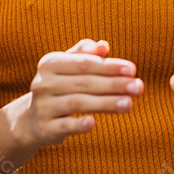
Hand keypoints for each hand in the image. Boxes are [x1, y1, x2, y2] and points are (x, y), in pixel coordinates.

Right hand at [19, 39, 142, 147]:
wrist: (34, 119)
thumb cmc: (59, 87)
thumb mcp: (67, 68)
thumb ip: (85, 55)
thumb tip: (103, 45)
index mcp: (49, 64)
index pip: (83, 63)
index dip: (108, 66)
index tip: (133, 70)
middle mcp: (43, 83)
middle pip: (83, 83)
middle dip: (113, 84)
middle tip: (138, 87)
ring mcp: (43, 106)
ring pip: (77, 103)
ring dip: (105, 103)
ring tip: (129, 104)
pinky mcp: (46, 127)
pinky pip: (64, 125)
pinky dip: (78, 124)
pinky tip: (94, 123)